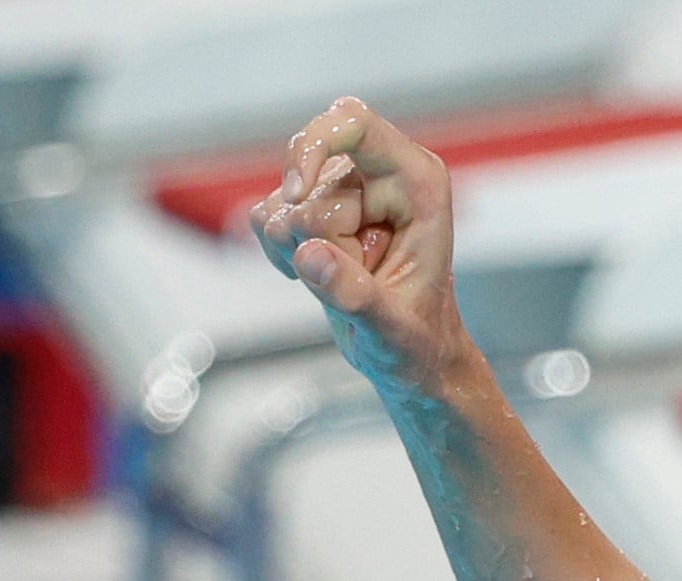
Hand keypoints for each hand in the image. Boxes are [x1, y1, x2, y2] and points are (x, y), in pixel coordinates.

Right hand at [250, 100, 474, 400]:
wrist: (410, 358)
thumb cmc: (418, 342)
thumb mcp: (393, 329)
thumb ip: (355, 293)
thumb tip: (310, 254)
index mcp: (416, 181)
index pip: (353, 121)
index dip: (313, 144)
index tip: (297, 193)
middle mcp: (378, 173)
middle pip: (306, 176)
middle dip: (316, 234)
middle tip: (362, 274)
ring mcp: (339, 187)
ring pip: (281, 205)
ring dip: (301, 252)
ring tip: (349, 279)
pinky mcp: (309, 208)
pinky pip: (263, 217)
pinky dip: (280, 254)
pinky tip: (316, 278)